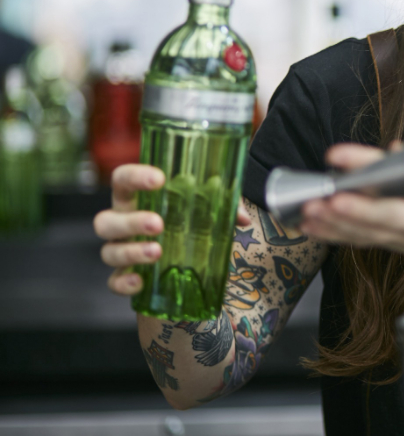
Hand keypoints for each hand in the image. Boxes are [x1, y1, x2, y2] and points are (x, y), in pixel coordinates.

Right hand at [94, 164, 251, 295]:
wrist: (187, 259)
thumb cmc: (190, 222)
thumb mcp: (208, 209)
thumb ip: (225, 206)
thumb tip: (242, 218)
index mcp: (137, 198)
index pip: (122, 180)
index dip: (134, 177)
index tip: (159, 178)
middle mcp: (123, 223)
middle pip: (106, 220)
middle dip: (130, 221)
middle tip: (159, 223)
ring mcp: (121, 251)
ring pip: (109, 251)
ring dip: (131, 251)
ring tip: (157, 252)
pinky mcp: (125, 277)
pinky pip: (114, 282)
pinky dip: (124, 283)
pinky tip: (141, 281)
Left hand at [297, 143, 403, 268]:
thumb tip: (394, 150)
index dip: (370, 166)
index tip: (339, 156)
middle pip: (384, 215)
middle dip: (352, 208)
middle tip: (324, 199)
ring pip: (367, 232)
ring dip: (335, 223)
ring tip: (308, 211)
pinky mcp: (389, 243)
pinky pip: (360, 240)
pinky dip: (334, 234)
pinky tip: (311, 226)